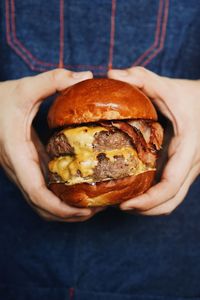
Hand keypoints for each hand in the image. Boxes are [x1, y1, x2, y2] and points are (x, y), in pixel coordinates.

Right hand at [0, 69, 102, 221]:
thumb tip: (86, 76)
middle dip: (69, 214)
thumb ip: (53, 80)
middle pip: (42, 206)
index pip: (37, 193)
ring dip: (65, 209)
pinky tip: (79, 188)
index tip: (86, 210)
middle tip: (97, 209)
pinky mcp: (27, 165)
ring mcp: (22, 170)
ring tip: (92, 204)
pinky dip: (60, 197)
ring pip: (41, 202)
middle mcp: (19, 168)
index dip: (61, 208)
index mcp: (17, 154)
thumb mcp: (25, 88)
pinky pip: (43, 189)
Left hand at [108, 67, 199, 215]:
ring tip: (123, 201)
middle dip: (144, 210)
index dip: (148, 201)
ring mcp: (189, 169)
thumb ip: (142, 78)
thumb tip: (112, 74)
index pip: (170, 186)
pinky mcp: (184, 168)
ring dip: (148, 207)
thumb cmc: (192, 96)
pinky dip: (153, 197)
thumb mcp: (168, 86)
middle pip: (170, 202)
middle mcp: (191, 165)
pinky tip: (134, 188)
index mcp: (187, 149)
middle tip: (117, 206)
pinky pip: (170, 190)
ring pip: (171, 200)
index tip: (124, 205)